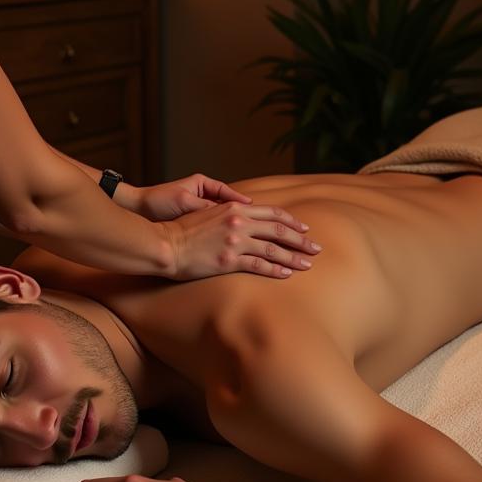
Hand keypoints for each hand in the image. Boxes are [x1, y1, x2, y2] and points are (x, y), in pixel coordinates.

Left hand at [127, 174, 252, 221]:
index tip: (250, 205)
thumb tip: (225, 213)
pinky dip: (215, 230)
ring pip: (218, 216)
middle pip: (225, 203)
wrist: (138, 211)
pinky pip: (209, 225)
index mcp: (200, 184)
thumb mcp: (184, 201)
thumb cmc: (158, 201)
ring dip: (227, 222)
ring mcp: (196, 208)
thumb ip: (204, 206)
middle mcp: (200, 195)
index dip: (238, 199)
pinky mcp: (191, 221)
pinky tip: (222, 238)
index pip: (225, 190)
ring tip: (240, 230)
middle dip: (237, 211)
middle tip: (251, 220)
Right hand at [162, 201, 321, 279]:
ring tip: (308, 264)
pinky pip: (259, 265)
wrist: (165, 244)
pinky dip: (276, 269)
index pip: (272, 213)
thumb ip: (231, 212)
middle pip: (279, 230)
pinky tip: (287, 273)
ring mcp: (235, 241)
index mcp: (235, 208)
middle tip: (316, 247)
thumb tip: (248, 215)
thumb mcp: (209, 212)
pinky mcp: (229, 261)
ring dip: (294, 257)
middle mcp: (238, 222)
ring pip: (273, 249)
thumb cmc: (184, 230)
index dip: (291, 221)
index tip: (304, 228)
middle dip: (301, 239)